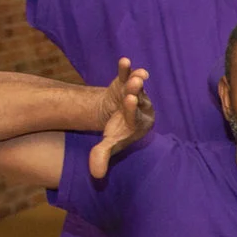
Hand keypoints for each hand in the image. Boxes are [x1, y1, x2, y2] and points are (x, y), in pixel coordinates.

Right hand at [87, 57, 152, 177]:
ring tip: (137, 73)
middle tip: (134, 85)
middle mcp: (140, 107)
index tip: (128, 99)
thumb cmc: (116, 132)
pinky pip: (128, 75)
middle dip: (136, 92)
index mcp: (137, 123)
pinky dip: (126, 69)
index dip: (131, 107)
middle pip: (139, 99)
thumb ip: (102, 156)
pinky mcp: (127, 83)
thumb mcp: (108, 144)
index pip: (135, 115)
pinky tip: (124, 60)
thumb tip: (97, 176)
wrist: (117, 117)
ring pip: (137, 86)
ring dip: (135, 79)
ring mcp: (135, 94)